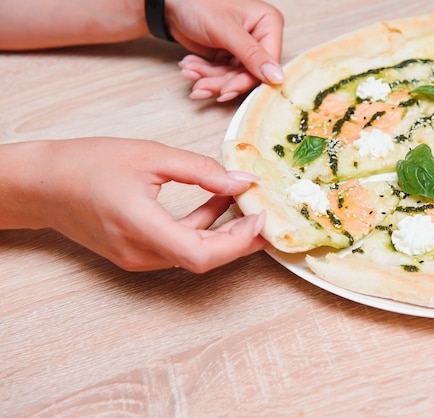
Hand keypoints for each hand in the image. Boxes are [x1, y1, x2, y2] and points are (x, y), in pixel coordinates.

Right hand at [1, 138, 266, 271]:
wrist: (42, 184)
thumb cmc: (88, 164)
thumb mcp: (151, 155)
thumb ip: (201, 171)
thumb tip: (241, 181)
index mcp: (141, 227)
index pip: (203, 254)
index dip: (239, 242)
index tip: (262, 219)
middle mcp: (140, 253)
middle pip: (203, 259)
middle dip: (239, 239)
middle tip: (263, 215)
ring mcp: (136, 258)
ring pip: (192, 253)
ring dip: (221, 231)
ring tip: (239, 198)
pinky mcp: (135, 253)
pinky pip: (177, 247)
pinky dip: (199, 228)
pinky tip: (213, 201)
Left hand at [168, 0, 284, 100]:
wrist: (172, 3)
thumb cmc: (199, 4)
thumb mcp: (226, 30)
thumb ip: (252, 55)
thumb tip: (277, 78)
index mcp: (268, 24)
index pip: (265, 63)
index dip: (245, 80)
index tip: (226, 91)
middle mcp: (259, 37)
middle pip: (247, 74)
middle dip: (221, 82)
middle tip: (201, 86)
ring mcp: (244, 49)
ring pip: (232, 77)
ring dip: (208, 79)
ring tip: (189, 72)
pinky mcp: (229, 56)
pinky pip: (221, 74)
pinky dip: (204, 74)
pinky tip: (189, 67)